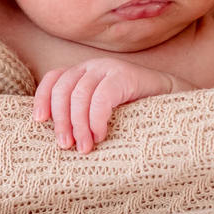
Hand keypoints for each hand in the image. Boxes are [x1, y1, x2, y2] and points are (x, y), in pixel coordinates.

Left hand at [32, 58, 182, 154]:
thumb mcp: (102, 111)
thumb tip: (60, 137)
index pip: (54, 78)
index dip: (43, 98)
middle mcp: (93, 66)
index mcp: (83, 72)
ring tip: (85, 147)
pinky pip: (102, 97)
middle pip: (63, 89)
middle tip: (66, 146)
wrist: (174, 100)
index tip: (39, 121)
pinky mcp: (125, 76)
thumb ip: (82, 115)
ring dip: (78, 125)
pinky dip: (97, 119)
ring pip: (80, 95)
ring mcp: (109, 69)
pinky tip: (101, 135)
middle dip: (61, 120)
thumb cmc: (135, 112)